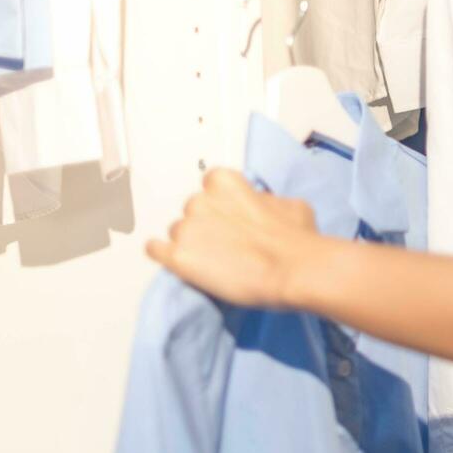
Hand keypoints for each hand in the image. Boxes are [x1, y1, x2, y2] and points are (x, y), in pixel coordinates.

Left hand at [147, 169, 319, 307]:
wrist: (294, 270)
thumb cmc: (296, 239)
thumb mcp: (289, 204)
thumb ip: (263, 199)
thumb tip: (259, 205)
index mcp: (223, 182)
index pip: (210, 185)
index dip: (221, 203)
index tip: (229, 215)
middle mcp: (199, 200)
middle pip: (192, 210)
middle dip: (206, 225)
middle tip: (226, 242)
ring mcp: (186, 229)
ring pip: (177, 232)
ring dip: (191, 243)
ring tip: (214, 259)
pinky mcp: (178, 258)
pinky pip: (155, 251)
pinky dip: (164, 255)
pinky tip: (179, 261)